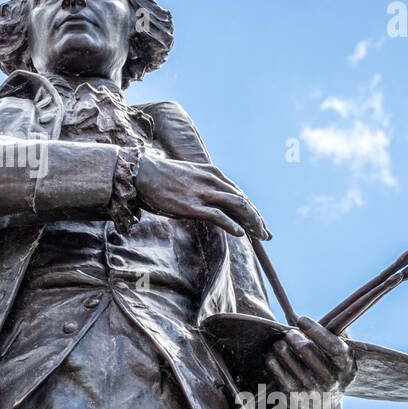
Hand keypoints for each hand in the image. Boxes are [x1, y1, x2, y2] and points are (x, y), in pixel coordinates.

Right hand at [135, 154, 269, 238]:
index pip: (239, 193)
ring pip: (238, 206)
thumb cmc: (160, 176)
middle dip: (257, 218)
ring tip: (260, 235)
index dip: (252, 210)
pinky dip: (232, 224)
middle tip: (266, 235)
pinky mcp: (192, 205)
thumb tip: (209, 200)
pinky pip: (219, 216)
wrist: (141, 173)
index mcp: (212, 173)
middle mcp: (212, 181)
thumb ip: (202, 185)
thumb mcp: (187, 176)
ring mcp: (202, 193)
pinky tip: (240, 233)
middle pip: (243, 200)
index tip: (259, 223)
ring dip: (252, 221)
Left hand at [262, 318, 352, 408]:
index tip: (302, 319)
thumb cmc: (330, 372)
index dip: (316, 330)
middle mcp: (331, 381)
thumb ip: (336, 337)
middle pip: (308, 350)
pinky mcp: (294, 397)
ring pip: (288, 358)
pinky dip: (273, 360)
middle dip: (295, 337)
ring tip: (280, 343)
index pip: (333, 346)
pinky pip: (277, 371)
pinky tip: (273, 355)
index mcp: (346, 367)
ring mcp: (312, 390)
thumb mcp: (341, 359)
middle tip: (290, 333)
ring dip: (281, 347)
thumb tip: (326, 318)